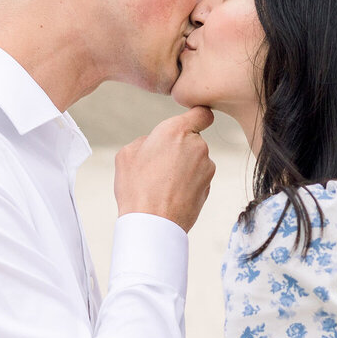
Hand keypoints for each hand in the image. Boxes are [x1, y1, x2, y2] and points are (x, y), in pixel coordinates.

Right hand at [114, 107, 215, 231]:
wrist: (152, 223)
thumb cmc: (136, 187)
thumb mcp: (127, 154)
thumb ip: (146, 140)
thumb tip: (155, 143)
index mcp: (175, 131)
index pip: (201, 113)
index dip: (198, 116)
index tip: (191, 123)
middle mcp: (196, 145)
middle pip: (192, 140)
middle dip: (180, 148)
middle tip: (159, 166)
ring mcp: (206, 167)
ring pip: (195, 160)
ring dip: (184, 167)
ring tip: (162, 184)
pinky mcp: (209, 186)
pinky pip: (198, 178)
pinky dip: (188, 183)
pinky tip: (171, 194)